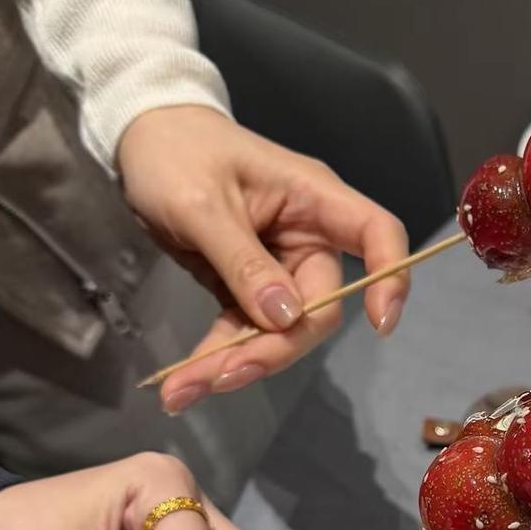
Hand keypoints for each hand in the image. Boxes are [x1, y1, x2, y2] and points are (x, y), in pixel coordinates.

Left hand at [116, 106, 410, 411]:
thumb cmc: (177, 153)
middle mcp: (305, 238)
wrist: (140, 140)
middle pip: (320, 307)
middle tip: (220, 376)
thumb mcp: (202, 204)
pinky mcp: (245, 288)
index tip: (380, 325)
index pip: (378, 235)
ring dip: (237, 364)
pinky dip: (216, 357)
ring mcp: (277, 267)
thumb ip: (243, 260)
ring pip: (279, 331)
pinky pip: (243, 331)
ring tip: (183, 389)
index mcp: (314, 199)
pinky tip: (183, 384)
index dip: (390, 278)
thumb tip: (285, 317)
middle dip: (275, 347)